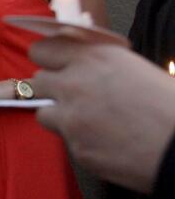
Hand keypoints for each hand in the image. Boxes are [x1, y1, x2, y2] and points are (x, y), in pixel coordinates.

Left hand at [32, 38, 174, 192]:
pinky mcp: (76, 148)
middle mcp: (75, 84)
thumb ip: (96, 65)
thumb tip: (76, 66)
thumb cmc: (169, 104)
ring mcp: (71, 118)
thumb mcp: (132, 67)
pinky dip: (80, 140)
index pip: (42, 50)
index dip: (49, 60)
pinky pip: (66, 141)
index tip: (56, 67)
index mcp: (93, 57)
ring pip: (43, 112)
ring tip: (89, 121)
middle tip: (72, 97)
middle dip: (51, 89)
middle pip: (36, 82)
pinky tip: (106, 141)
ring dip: (59, 116)